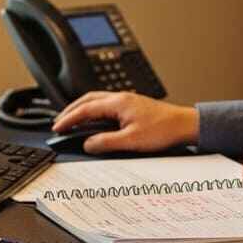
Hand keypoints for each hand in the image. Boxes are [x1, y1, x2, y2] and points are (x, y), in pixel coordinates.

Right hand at [52, 92, 198, 154]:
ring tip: (72, 120)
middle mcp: (121, 98)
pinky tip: (95, 120)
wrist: (184, 125)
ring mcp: (127, 100)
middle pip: (87, 99)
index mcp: (118, 103)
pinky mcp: (133, 106)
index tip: (58, 127)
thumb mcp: (132, 141)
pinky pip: (106, 104)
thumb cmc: (164, 129)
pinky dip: (94, 110)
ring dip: (82, 109)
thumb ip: (107, 142)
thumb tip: (88, 144)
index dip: (69, 119)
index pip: (85, 109)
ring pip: (97, 100)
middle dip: (71, 110)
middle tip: (59, 122)